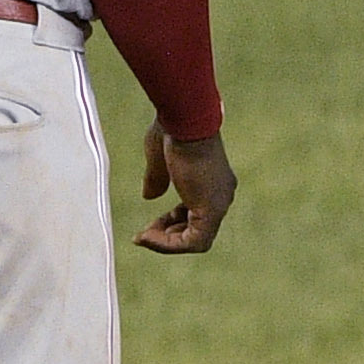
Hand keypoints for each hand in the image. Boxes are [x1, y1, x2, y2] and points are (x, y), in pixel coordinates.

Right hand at [135, 129, 233, 253]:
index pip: (193, 213)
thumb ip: (157, 180)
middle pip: (195, 229)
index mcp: (212, 181)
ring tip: (143, 237)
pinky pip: (194, 242)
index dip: (171, 222)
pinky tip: (149, 237)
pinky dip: (170, 244)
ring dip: (166, 243)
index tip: (149, 224)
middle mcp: (221, 195)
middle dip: (167, 235)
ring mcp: (219, 204)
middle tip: (143, 234)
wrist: (186, 119)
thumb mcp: (160, 160)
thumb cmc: (173, 130)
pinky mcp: (212, 210)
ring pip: (196, 241)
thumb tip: (150, 197)